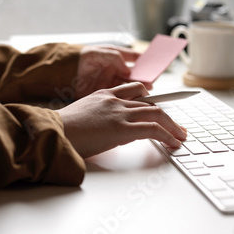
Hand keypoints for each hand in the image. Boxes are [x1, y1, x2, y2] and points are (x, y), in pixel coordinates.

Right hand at [58, 82, 186, 157]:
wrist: (52, 132)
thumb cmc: (62, 128)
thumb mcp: (82, 114)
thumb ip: (98, 116)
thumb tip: (108, 130)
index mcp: (104, 95)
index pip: (135, 90)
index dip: (151, 97)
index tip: (160, 103)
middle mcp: (115, 100)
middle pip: (151, 103)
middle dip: (167, 115)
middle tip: (177, 126)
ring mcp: (120, 113)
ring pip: (157, 114)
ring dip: (172, 126)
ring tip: (181, 136)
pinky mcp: (123, 128)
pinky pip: (153, 129)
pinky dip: (167, 135)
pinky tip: (173, 142)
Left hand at [74, 45, 149, 98]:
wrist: (63, 71)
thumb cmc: (80, 57)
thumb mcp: (99, 53)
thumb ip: (115, 58)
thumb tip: (129, 69)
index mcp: (116, 58)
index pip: (135, 59)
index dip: (146, 61)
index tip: (155, 64)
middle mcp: (116, 71)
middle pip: (134, 75)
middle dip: (144, 79)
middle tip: (153, 82)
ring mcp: (111, 83)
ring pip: (129, 87)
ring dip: (138, 91)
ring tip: (147, 93)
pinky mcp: (106, 94)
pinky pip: (120, 97)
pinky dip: (128, 99)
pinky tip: (134, 101)